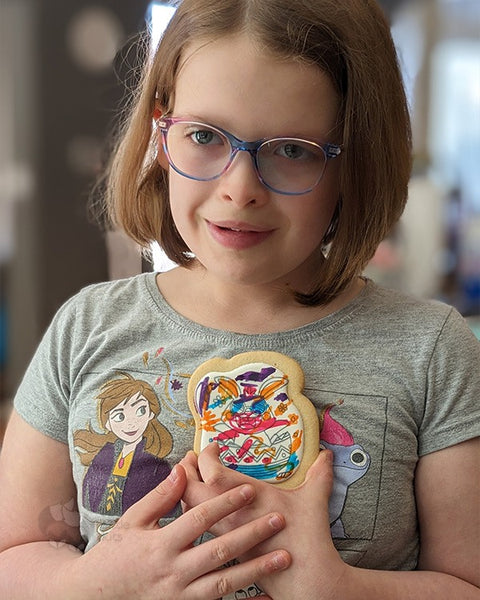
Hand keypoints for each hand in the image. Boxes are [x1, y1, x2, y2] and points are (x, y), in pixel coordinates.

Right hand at [66, 464, 289, 599]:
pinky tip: (266, 594)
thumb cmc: (114, 555)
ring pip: (224, 583)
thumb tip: (182, 470)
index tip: (249, 489)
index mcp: (160, 545)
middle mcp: (173, 572)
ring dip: (256, 570)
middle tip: (278, 519)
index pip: (199, 519)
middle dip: (251, 534)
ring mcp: (180, 596)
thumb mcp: (131, 521)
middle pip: (219, 551)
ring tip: (283, 556)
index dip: (225, 503)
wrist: (95, 598)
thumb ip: (159, 497)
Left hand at [182, 445, 349, 599]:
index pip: (212, 471)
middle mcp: (231, 515)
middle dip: (186, 472)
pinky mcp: (226, 549)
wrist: (306, 582)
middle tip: (189, 459)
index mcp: (249, 497)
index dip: (206, 455)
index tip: (212, 448)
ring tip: (190, 479)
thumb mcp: (314, 500)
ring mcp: (226, 534)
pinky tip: (201, 508)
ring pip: (191, 511)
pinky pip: (199, 528)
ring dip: (187, 492)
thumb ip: (319, 474)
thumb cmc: (308, 540)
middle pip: (192, 490)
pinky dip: (194, 513)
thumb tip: (326, 455)